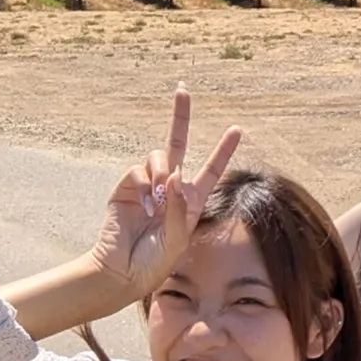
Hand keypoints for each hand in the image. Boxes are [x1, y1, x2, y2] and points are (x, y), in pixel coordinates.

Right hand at [89, 87, 243, 300]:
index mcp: (191, 201)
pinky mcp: (126, 187)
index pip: (211, 170)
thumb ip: (179, 209)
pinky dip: (145, 183)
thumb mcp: (177, 239)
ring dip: (163, 172)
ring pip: (159, 157)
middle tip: (183, 89)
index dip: (223, 150)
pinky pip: (139, 170)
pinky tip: (146, 204)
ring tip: (159, 199)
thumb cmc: (155, 262)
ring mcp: (147, 186)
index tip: (238, 129)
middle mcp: (171, 188)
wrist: (122, 272)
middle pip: (178, 144)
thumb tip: (177, 175)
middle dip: (180, 116)